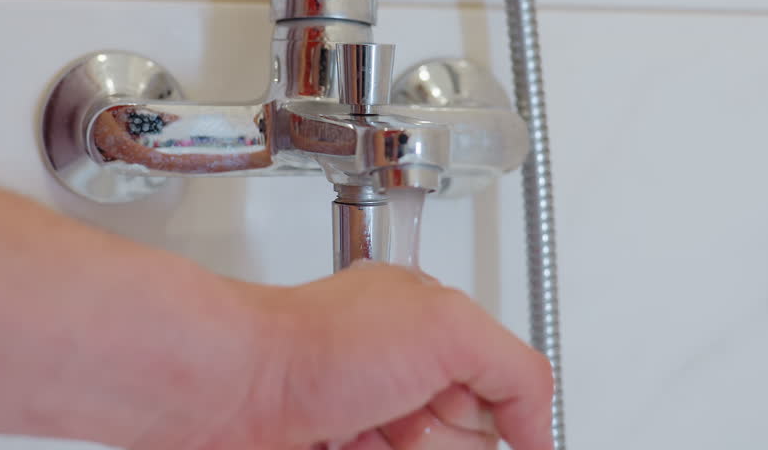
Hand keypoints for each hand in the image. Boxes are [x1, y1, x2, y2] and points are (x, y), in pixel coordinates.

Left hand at [124, 262, 552, 449]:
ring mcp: (370, 426)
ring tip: (354, 433)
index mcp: (432, 331)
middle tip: (392, 415)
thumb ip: (516, 370)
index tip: (443, 402)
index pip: (501, 397)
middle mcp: (402, 377)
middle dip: (431, 439)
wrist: (228, 391)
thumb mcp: (447, 329)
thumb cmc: (312, 345)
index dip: (474, 411)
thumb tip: (539, 428)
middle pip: (464, 442)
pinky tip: (340, 446)